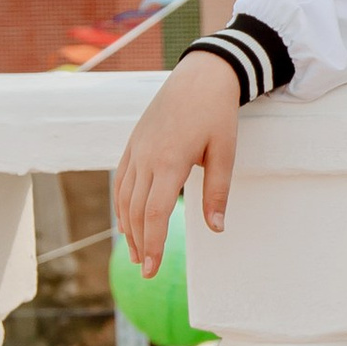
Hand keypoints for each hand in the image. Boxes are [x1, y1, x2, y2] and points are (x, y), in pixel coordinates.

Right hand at [112, 57, 243, 272]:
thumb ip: (217, 192)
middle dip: (140, 244)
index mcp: (170, 161)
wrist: (200, 74)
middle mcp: (147, 157)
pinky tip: (127, 221)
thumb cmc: (216, 113)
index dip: (153, 244)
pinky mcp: (134, 143)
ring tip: (136, 252)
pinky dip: (122, 204)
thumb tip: (216, 229)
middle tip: (146, 270)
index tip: (152, 269)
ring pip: (124, 197)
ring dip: (128, 228)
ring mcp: (136, 149)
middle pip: (136, 211)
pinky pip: (122, 180)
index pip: (155, 214)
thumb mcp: (225, 152)